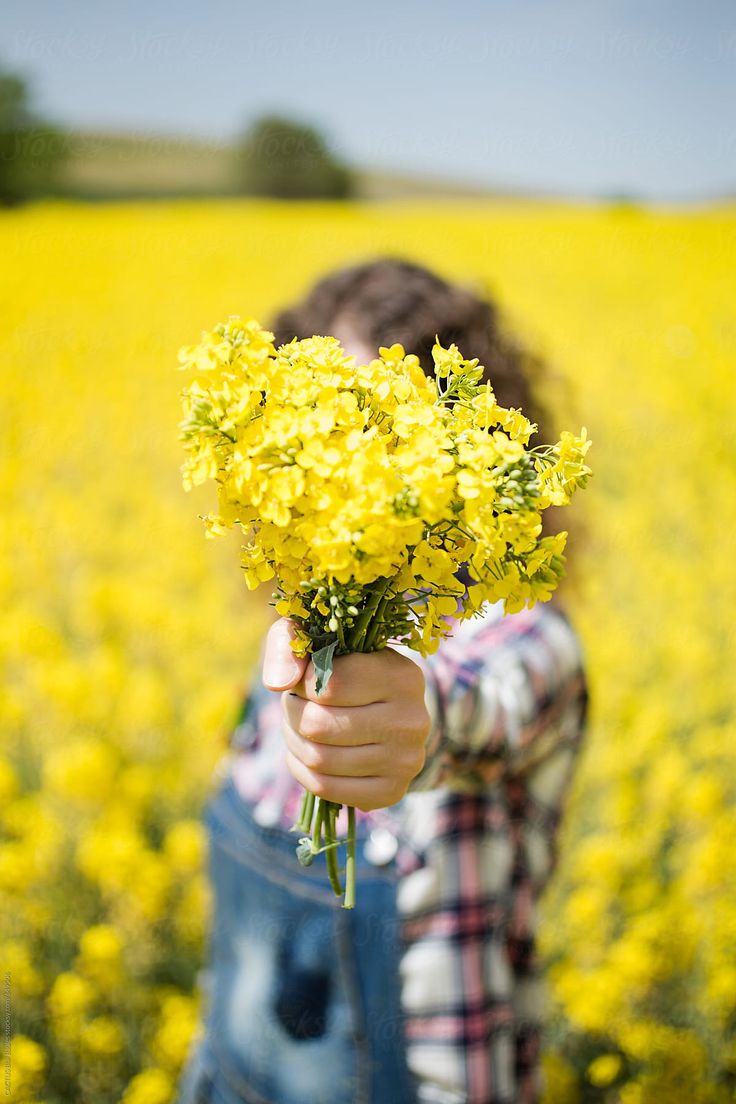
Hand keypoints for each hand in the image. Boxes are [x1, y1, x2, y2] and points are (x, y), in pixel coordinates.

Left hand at [262, 619, 430, 811]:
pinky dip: (302, 770)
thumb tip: (277, 683)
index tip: (305, 679)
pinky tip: (306, 752)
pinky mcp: (392, 791)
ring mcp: (405, 761)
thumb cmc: (347, 666)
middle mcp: (412, 720)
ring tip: (299, 724)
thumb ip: (290, 644)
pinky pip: (325, 788)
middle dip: (293, 714)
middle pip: (319, 725)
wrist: (387, 708)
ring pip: (319, 759)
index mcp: (402, 676)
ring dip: (294, 741)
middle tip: (295, 704)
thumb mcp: (319, 638)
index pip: (329, 685)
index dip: (301, 684)